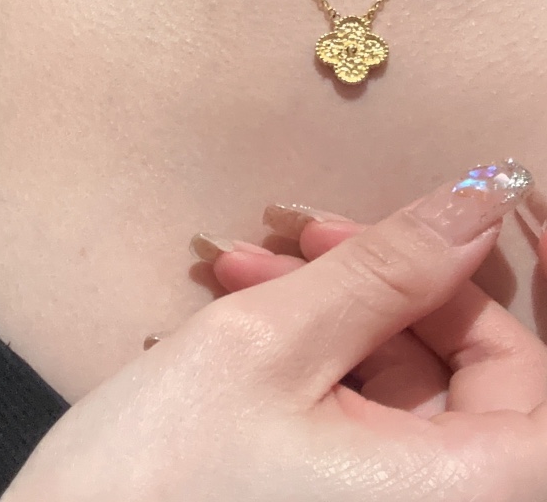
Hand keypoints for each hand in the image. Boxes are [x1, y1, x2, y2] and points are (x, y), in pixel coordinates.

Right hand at [0, 160, 546, 501]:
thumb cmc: (161, 475)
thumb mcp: (268, 345)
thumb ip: (385, 268)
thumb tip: (478, 199)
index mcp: (469, 496)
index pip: (538, 371)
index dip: (514, 278)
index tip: (479, 208)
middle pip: (471, 371)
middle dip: (385, 284)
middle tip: (300, 234)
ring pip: (405, 385)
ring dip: (331, 311)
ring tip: (239, 270)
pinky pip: (363, 416)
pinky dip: (314, 357)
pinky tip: (242, 311)